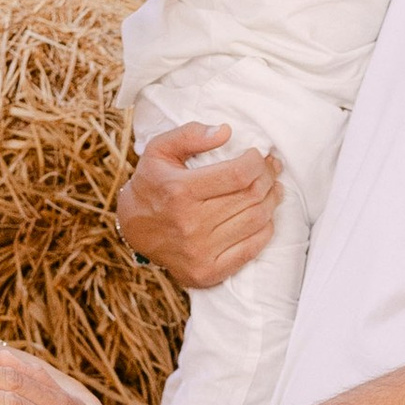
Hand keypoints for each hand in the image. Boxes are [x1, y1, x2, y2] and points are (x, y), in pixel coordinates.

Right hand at [116, 119, 281, 292]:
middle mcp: (190, 224)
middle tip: (271, 169)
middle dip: (268, 178)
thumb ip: (190, 135)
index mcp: (180, 191)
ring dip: (271, 201)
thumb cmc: (152, 185)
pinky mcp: (207, 272)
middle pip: (251, 197)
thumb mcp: (159, 150)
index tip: (258, 156)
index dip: (257, 162)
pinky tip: (263, 215)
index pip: (238, 174)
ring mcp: (200, 252)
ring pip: (256, 221)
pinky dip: (265, 229)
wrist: (133, 230)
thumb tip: (226, 131)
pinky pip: (252, 248)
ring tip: (271, 189)